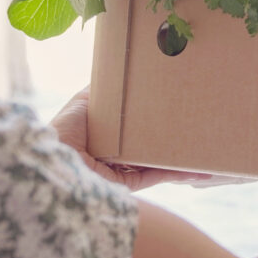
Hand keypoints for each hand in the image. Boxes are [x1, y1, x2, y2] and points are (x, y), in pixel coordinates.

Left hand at [50, 87, 214, 190]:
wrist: (54, 163)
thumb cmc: (64, 131)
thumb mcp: (83, 101)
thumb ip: (102, 90)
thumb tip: (118, 73)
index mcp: (104, 133)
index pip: (134, 124)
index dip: (153, 114)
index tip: (173, 105)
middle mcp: (113, 153)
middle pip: (149, 142)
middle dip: (171, 135)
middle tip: (195, 123)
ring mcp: (122, 170)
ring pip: (158, 160)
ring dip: (181, 156)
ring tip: (204, 148)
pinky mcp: (128, 185)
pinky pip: (158, 177)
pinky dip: (179, 173)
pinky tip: (199, 168)